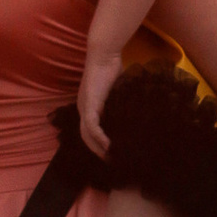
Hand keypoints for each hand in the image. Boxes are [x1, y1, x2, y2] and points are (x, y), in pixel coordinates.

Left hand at [78, 45, 118, 159]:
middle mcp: (83, 109)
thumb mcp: (116, 91)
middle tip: (111, 161)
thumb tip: (133, 114)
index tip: (111, 152)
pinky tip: (109, 146)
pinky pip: (92, 127)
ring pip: (87, 135)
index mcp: (88, 106)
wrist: (104, 55)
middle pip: (86, 137)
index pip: (90, 131)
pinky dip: (100, 138)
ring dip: (98, 148)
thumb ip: (119, 102)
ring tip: (110, 157)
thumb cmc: (112, 68)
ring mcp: (84, 108)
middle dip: (97, 150)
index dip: (98, 143)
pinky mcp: (89, 105)